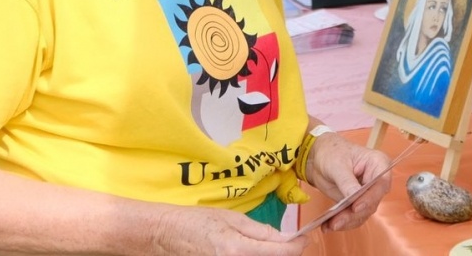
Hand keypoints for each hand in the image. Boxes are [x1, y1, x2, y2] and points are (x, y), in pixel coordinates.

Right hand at [148, 203, 311, 255]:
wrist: (167, 235)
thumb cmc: (197, 222)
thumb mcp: (232, 219)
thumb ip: (261, 232)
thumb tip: (286, 238)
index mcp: (239, 249)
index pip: (281, 252)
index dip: (297, 246)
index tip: (304, 239)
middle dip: (283, 253)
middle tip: (288, 244)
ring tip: (270, 247)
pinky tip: (252, 252)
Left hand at [302, 133, 392, 231]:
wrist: (319, 157)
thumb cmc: (332, 152)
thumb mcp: (338, 164)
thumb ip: (347, 181)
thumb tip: (354, 198)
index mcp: (378, 164)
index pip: (381, 183)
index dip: (370, 197)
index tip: (355, 207)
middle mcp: (376, 181)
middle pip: (372, 202)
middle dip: (354, 214)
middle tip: (336, 221)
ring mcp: (367, 193)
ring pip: (363, 213)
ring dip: (347, 221)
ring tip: (330, 225)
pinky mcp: (357, 203)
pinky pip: (354, 217)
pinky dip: (342, 222)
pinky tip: (328, 225)